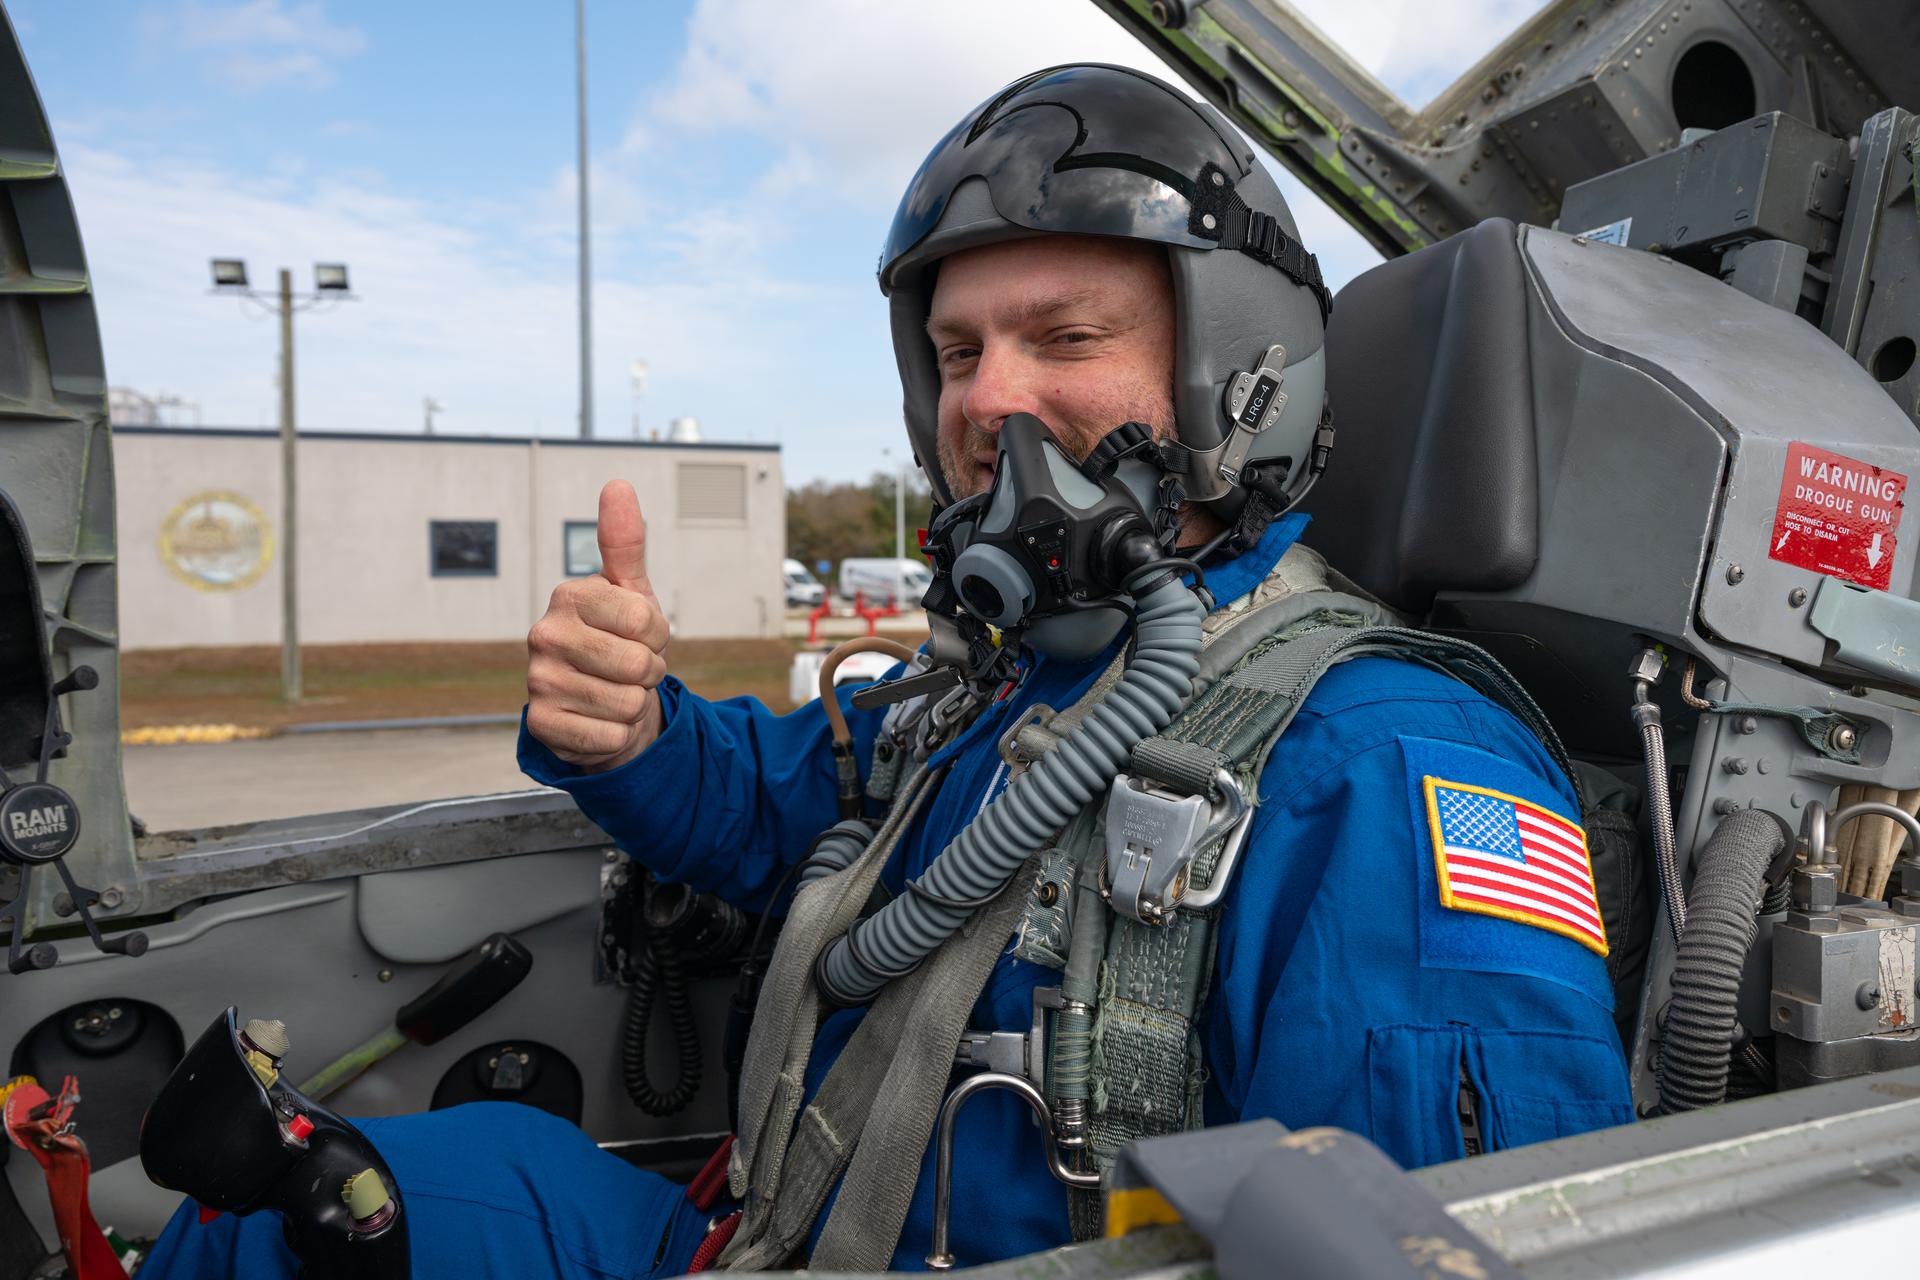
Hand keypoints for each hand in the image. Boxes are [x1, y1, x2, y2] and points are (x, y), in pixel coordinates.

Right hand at [525, 480, 669, 771]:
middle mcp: (543, 635)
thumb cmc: (619, 641)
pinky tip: (601, 719)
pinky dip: (618, 734)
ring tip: (616, 691)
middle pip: (637, 665)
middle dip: (649, 672)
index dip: (658, 635)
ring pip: (627, 703)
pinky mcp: (541, 725)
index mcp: (568, 597)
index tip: (641, 635)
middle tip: (631, 668)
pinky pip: (609, 736)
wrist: (600, 702)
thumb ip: (624, 543)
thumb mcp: (630, 592)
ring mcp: (538, 681)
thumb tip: (618, 484)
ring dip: (634, 704)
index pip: (645, 620)